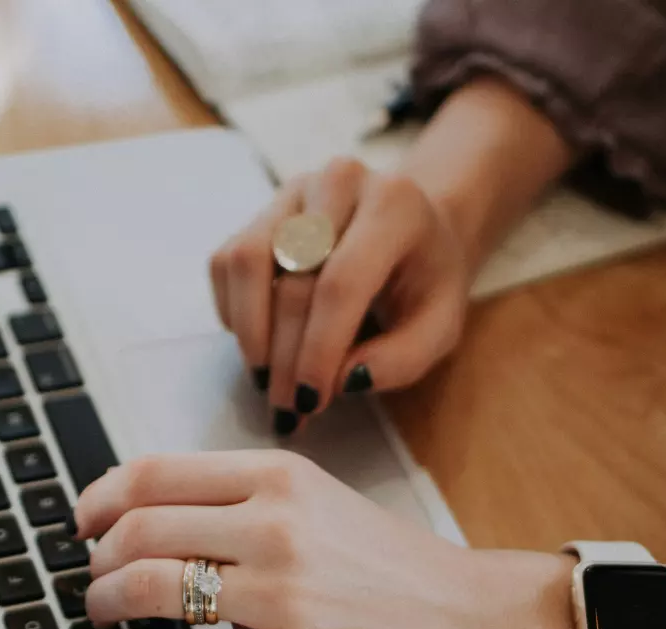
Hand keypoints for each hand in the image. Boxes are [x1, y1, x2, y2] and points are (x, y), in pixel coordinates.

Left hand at [75, 451, 589, 628]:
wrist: (476, 623)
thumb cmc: (394, 565)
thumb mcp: (319, 500)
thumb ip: (239, 497)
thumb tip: (146, 514)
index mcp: (279, 476)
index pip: (153, 473)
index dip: (99, 498)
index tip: (83, 521)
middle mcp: (275, 527)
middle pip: (138, 531)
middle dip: (96, 559)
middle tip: (92, 578)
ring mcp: (281, 598)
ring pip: (147, 590)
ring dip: (105, 604)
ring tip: (105, 616)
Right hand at [209, 158, 469, 433]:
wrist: (411, 228)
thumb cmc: (424, 281)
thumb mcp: (439, 327)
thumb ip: (402, 359)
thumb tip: (343, 380)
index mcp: (393, 205)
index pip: (341, 282)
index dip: (318, 348)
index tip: (309, 400)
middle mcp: (338, 183)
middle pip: (292, 280)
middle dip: (285, 357)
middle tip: (286, 408)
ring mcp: (292, 193)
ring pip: (246, 263)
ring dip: (250, 333)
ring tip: (266, 378)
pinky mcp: (259, 211)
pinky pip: (226, 263)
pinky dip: (234, 312)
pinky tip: (261, 340)